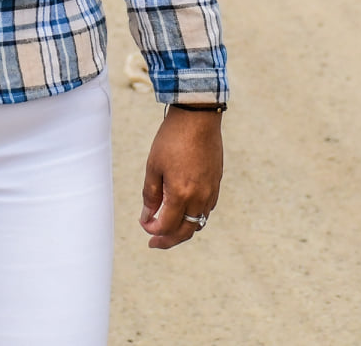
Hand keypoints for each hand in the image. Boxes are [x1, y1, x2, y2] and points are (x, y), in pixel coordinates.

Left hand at [139, 106, 222, 249]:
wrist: (198, 118)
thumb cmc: (172, 140)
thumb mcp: (153, 167)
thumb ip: (150, 196)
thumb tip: (147, 217)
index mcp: (180, 194)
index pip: (166, 227)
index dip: (152, 230)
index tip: (143, 223)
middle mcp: (199, 197)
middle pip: (185, 232)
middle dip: (168, 241)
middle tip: (154, 243)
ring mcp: (211, 191)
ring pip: (198, 222)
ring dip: (183, 229)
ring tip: (169, 228)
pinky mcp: (217, 182)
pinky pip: (207, 209)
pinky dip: (195, 216)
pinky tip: (184, 210)